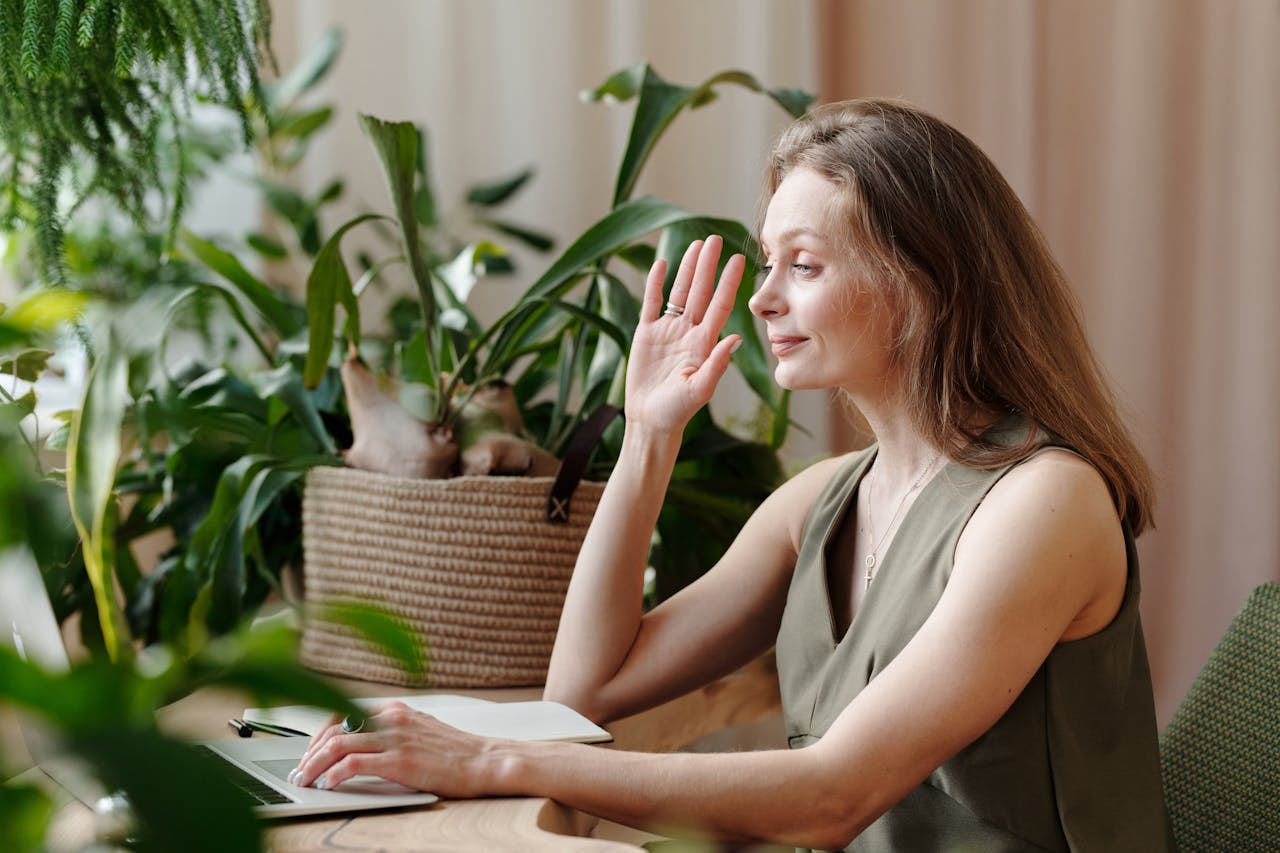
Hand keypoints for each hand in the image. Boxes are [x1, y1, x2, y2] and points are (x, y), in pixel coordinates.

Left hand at [287, 701, 504, 797]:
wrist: (485, 760)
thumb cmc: (455, 751)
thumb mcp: (419, 730)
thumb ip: (390, 732)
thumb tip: (359, 746)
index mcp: (395, 708)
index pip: (341, 713)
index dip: (318, 734)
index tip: (309, 752)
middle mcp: (392, 718)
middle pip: (334, 729)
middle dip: (310, 752)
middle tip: (300, 771)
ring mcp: (395, 738)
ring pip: (337, 745)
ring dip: (314, 765)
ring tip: (305, 780)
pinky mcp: (400, 761)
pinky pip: (354, 763)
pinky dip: (334, 774)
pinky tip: (328, 785)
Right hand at [625, 235, 744, 433]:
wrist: (650, 420)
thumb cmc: (677, 411)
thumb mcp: (699, 390)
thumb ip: (716, 364)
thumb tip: (735, 338)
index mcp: (704, 343)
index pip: (719, 306)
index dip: (728, 283)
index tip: (738, 260)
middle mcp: (689, 332)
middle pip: (700, 292)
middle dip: (707, 266)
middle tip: (715, 239)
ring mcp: (668, 331)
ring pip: (679, 292)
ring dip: (687, 269)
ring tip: (696, 245)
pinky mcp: (646, 334)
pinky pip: (652, 303)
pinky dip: (656, 283)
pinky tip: (662, 264)